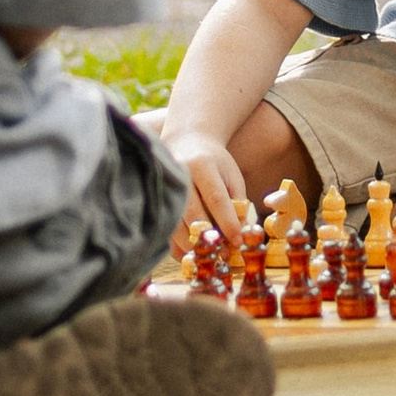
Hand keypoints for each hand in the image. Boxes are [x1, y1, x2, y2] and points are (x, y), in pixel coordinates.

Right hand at [160, 124, 247, 251]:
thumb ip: (237, 203)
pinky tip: (189, 252)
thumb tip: (239, 235)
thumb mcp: (231, 175)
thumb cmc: (215, 162)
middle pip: (192, 213)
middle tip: (221, 254)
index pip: (216, 199)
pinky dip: (176, 245)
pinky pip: (165, 228)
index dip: (227, 222)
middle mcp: (180, 175)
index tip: (237, 242)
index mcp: (203, 166)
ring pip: (175, 223)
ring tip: (206, 256)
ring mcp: (165, 186)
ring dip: (191, 245)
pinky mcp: (157, 198)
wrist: (186, 140)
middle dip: (208, 238)